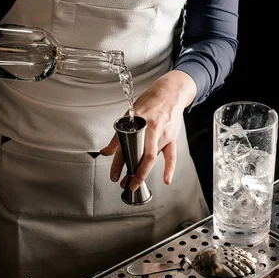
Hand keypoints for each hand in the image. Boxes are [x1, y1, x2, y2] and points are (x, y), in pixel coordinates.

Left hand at [100, 70, 196, 190]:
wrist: (170, 93)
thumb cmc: (150, 102)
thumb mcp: (130, 114)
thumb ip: (118, 135)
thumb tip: (106, 151)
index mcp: (137, 122)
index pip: (124, 146)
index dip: (118, 163)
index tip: (114, 175)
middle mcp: (150, 128)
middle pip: (142, 155)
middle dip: (134, 172)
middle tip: (125, 184)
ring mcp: (163, 133)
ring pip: (153, 157)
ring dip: (144, 172)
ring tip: (135, 182)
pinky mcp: (172, 137)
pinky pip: (171, 155)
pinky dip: (169, 169)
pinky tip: (166, 179)